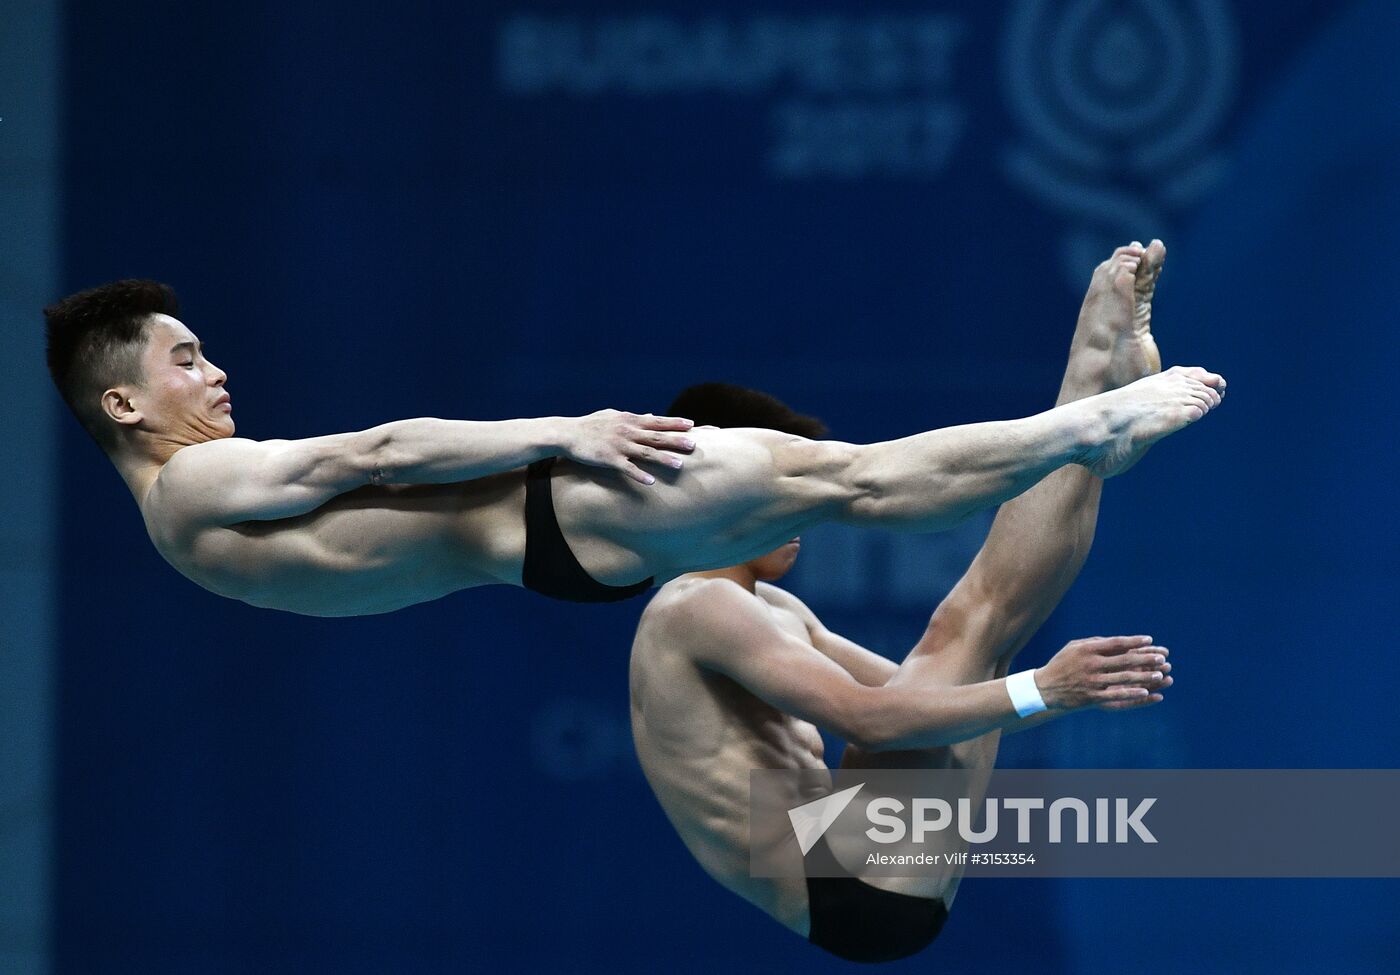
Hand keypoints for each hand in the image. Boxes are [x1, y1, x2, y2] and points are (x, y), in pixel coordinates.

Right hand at [561, 410, 696, 484]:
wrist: (567, 433)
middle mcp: (627, 431)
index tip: (692, 425)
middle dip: (676, 440)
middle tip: (694, 445)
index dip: (675, 423)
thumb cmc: (591, 425)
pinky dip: (639, 474)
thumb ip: (634, 417)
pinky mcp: (609, 459)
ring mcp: (619, 445)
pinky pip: (627, 468)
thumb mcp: (613, 416)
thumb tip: (651, 415)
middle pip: (656, 437)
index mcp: (629, 420)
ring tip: (679, 465)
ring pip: (645, 452)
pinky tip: (651, 482)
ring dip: (663, 459)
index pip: (657, 421)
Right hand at [1034, 635, 1171, 711]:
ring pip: (1123, 678)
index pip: (1116, 643)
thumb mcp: (1074, 647)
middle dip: (1145, 658)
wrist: (1044, 688)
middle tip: (1162, 658)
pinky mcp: (1092, 697)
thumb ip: (1096, 642)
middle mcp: (1090, 664)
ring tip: (1160, 674)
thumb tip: (1120, 641)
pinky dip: (1132, 694)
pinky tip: (1146, 692)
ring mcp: (1092, 682)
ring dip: (1144, 676)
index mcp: (1087, 649)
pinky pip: (1116, 695)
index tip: (1149, 640)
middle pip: (1123, 660)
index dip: (1134, 641)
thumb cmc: (1062, 664)